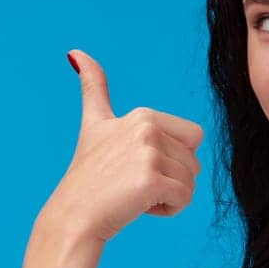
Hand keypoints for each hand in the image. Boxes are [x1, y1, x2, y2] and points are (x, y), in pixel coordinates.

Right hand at [44, 49, 204, 244]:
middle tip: (135, 183)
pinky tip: (139, 206)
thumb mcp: (93, 124)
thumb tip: (74, 51)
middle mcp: (147, 128)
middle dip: (172, 178)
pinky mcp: (151, 180)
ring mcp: (148, 153)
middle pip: (194, 161)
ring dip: (169, 196)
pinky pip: (185, 199)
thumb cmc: (88, 176)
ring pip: (191, 181)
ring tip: (135, 195)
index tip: (135, 164)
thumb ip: (92, 87)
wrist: (74, 215)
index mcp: (143, 115)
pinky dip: (168, 209)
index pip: (192, 138)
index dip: (170, 157)